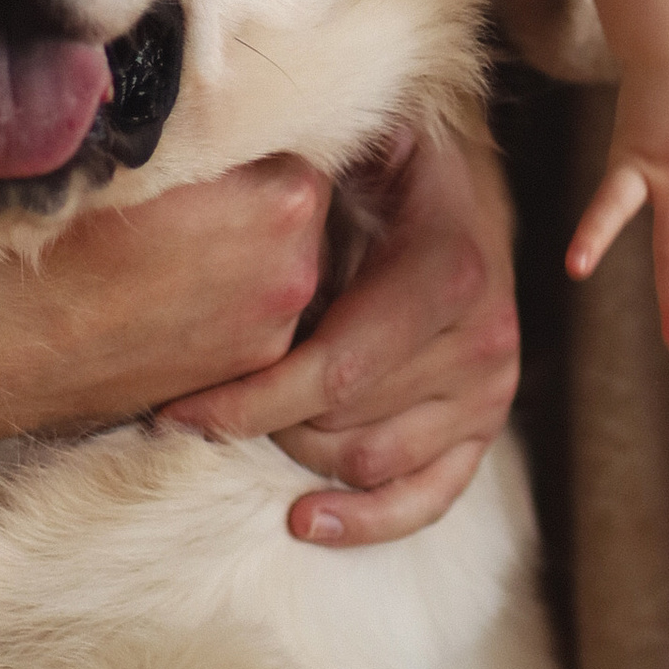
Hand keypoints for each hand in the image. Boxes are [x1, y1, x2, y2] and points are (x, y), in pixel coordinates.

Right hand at [0, 152, 330, 455]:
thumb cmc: (46, 234)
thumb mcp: (123, 145)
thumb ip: (194, 123)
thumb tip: (214, 89)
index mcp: (283, 201)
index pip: (295, 141)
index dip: (246, 134)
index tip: (203, 136)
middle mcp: (296, 270)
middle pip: (295, 201)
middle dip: (252, 190)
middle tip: (186, 188)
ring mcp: (272, 330)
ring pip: (277, 258)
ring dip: (245, 246)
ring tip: (170, 244)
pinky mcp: (241, 375)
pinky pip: (253, 313)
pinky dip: (226, 298)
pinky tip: (167, 290)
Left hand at [162, 128, 519, 547]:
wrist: (458, 176)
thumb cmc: (384, 159)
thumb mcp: (353, 147)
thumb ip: (301, 180)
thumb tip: (220, 190)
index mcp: (448, 273)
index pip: (335, 373)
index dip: (248, 401)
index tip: (176, 409)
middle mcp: (484, 340)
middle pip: (344, 426)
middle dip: (265, 419)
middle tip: (205, 400)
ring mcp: (491, 389)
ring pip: (370, 463)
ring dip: (299, 452)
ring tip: (253, 421)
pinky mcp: (488, 424)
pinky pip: (430, 497)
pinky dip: (368, 520)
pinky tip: (305, 520)